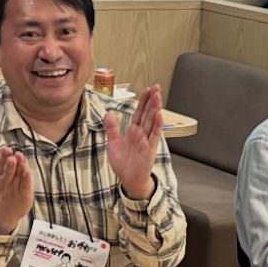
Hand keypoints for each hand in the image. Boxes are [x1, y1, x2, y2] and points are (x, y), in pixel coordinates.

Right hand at [0, 134, 34, 235]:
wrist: (1, 214)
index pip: (0, 166)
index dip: (3, 158)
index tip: (7, 149)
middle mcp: (5, 183)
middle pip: (7, 173)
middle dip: (9, 164)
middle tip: (12, 155)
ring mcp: (14, 190)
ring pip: (16, 178)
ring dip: (18, 169)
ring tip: (20, 159)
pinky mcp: (23, 196)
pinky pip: (24, 187)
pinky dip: (26, 181)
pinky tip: (28, 172)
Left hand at [105, 84, 164, 198]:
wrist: (128, 179)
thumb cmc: (123, 163)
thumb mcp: (113, 143)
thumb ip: (112, 128)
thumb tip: (108, 113)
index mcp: (134, 131)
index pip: (139, 112)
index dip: (143, 101)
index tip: (147, 89)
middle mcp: (142, 134)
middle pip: (148, 113)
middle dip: (152, 100)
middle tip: (156, 87)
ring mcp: (147, 140)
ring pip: (152, 121)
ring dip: (155, 109)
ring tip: (158, 96)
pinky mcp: (150, 149)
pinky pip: (154, 136)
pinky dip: (157, 126)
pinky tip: (159, 115)